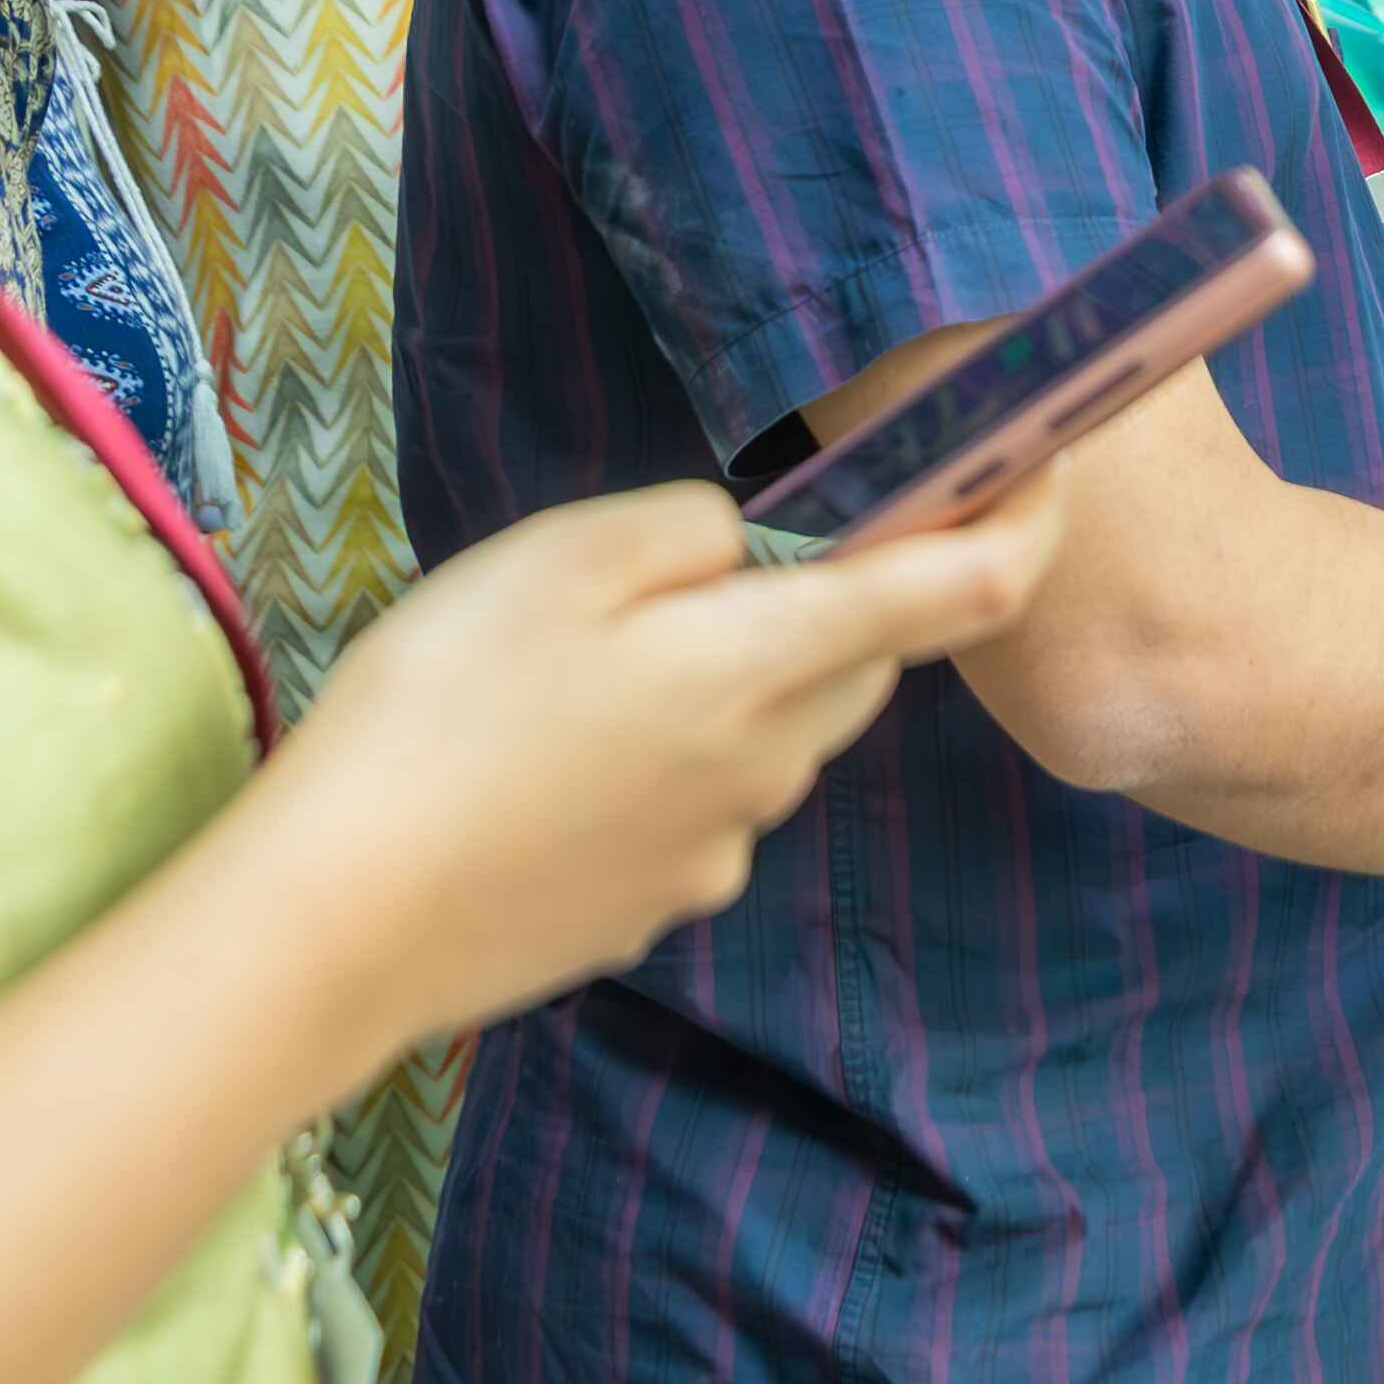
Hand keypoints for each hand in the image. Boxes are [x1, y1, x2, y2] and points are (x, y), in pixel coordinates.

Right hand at [257, 480, 1063, 1049]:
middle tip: (718, 561)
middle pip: (859, 664)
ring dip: (731, 686)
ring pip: (775, 739)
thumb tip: (746, 549)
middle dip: (836, 602)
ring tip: (582, 665)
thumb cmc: (444, 710)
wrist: (342, 917)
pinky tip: (545, 764)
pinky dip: (659, 769)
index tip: (1041, 465)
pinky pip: (699, 810)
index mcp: (762, 663)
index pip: (957, 592)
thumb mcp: (558, 557)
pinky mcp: (653, 908)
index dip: (1020, 520)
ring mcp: (716, 853)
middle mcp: (769, 768)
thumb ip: (686, 532)